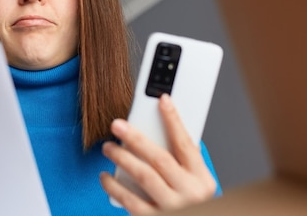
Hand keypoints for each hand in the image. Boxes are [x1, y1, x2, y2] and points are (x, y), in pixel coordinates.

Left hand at [99, 94, 216, 214]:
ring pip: (144, 177)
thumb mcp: (195, 182)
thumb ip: (181, 161)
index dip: (174, 120)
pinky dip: (114, 187)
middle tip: (117, 125)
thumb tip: (159, 129)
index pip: (186, 144)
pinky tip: (105, 176)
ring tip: (108, 147)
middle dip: (136, 139)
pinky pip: (130, 201)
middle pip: (160, 159)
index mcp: (201, 179)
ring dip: (122, 158)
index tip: (162, 100)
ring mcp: (172, 208)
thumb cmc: (189, 203)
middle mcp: (189, 193)